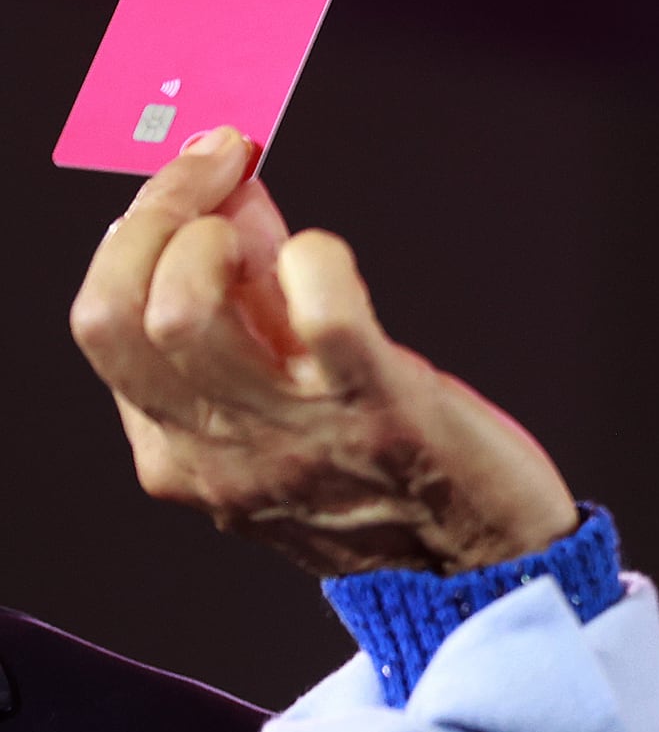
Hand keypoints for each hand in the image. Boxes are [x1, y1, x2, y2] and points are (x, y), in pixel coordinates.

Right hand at [69, 125, 579, 576]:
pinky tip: (330, 257)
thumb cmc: (386, 471)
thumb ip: (246, 304)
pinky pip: (322, 316)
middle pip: (126, 312)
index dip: (136, 228)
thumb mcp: (282, 401)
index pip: (103, 323)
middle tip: (221, 166)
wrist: (481, 565)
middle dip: (162, 212)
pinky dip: (317, 258)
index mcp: (178, 450)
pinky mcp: (379, 411)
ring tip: (270, 229)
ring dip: (219, 233)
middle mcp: (218, 452)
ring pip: (188, 313)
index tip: (193, 170)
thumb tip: (226, 193)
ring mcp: (293, 435)